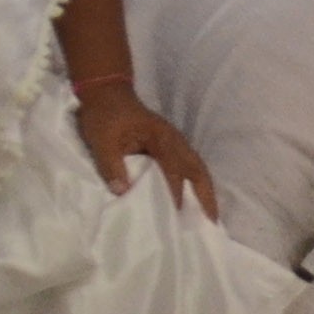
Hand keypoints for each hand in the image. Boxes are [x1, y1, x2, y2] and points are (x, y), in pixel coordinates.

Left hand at [73, 77, 216, 211]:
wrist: (106, 92)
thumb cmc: (104, 116)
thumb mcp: (101, 140)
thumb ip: (111, 164)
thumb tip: (123, 191)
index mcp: (161, 139)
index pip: (174, 171)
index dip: (176, 193)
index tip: (177, 217)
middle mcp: (174, 141)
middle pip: (198, 169)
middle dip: (206, 195)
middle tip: (212, 221)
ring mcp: (174, 142)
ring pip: (197, 168)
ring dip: (205, 190)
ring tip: (209, 215)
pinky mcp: (168, 146)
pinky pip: (189, 166)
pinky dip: (196, 183)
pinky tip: (193, 198)